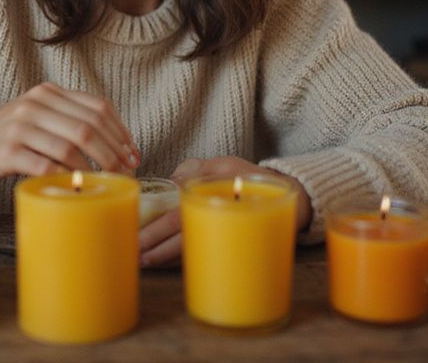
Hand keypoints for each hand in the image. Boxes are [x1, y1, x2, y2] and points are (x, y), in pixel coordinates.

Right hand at [0, 83, 139, 195]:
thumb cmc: (6, 137)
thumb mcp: (37, 117)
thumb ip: (67, 121)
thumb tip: (116, 146)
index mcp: (48, 93)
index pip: (97, 107)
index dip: (121, 132)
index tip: (133, 153)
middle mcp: (35, 104)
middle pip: (89, 127)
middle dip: (113, 153)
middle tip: (126, 172)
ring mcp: (20, 127)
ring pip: (71, 147)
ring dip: (94, 168)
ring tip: (105, 182)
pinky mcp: (8, 151)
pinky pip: (46, 165)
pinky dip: (66, 177)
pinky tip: (75, 186)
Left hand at [137, 156, 312, 267]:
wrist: (290, 197)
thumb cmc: (251, 179)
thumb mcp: (223, 164)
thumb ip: (195, 169)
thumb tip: (169, 181)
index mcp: (209, 197)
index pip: (176, 218)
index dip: (155, 232)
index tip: (138, 241)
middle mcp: (213, 217)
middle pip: (180, 239)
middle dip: (157, 251)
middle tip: (136, 258)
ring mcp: (222, 231)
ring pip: (189, 250)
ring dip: (167, 259)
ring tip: (146, 263)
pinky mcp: (229, 238)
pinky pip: (202, 251)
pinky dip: (184, 258)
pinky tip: (167, 261)